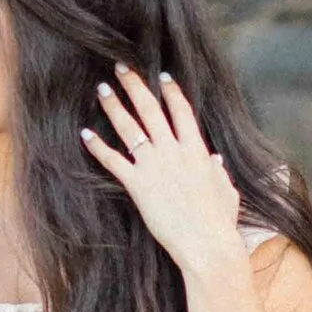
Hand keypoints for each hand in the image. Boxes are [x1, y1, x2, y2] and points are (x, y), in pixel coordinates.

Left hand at [82, 67, 246, 277]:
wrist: (206, 243)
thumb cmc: (219, 221)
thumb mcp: (226, 190)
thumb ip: (218, 171)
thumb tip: (215, 159)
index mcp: (196, 150)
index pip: (182, 111)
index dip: (172, 92)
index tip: (163, 76)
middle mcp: (173, 151)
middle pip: (150, 110)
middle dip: (135, 86)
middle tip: (121, 68)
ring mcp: (154, 166)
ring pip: (130, 128)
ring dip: (114, 106)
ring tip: (102, 89)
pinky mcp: (138, 185)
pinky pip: (113, 160)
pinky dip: (98, 146)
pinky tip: (85, 133)